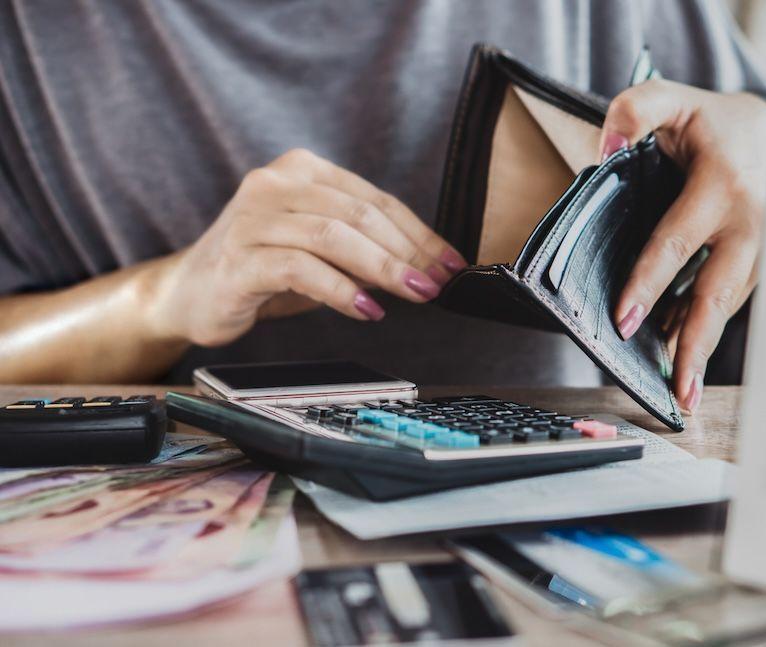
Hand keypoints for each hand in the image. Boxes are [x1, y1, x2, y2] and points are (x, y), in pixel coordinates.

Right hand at [149, 149, 467, 346]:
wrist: (190, 293)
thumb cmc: (263, 269)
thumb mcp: (319, 250)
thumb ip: (362, 247)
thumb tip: (424, 267)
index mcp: (301, 171)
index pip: (374, 199)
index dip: (419, 233)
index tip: (449, 263)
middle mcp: (274, 184)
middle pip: (359, 214)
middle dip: (407, 251)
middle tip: (436, 283)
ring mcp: (252, 219)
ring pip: (333, 236)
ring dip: (382, 268)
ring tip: (412, 293)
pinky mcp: (239, 258)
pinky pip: (300, 268)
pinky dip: (340, 290)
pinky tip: (366, 309)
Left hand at [600, 79, 765, 412]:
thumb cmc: (710, 121)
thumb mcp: (670, 98)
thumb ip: (634, 110)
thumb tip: (603, 150)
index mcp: (725, 185)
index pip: (677, 242)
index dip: (649, 283)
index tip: (626, 320)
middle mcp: (751, 223)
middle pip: (718, 293)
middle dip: (696, 345)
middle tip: (677, 392)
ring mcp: (761, 247)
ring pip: (725, 304)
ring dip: (700, 345)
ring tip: (677, 388)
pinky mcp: (760, 263)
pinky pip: (728, 299)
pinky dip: (703, 326)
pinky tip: (680, 351)